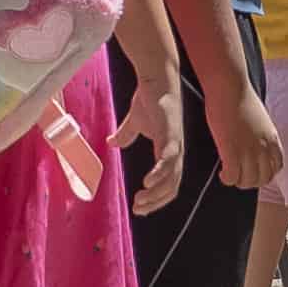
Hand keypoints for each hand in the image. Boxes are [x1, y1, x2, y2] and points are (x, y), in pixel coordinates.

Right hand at [115, 52, 184, 213]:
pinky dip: (160, 173)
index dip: (156, 198)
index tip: (140, 207)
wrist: (157, 78)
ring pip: (171, 178)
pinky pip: (168, 159)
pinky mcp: (171, 135)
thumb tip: (112, 143)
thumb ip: (125, 135)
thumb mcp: (134, 122)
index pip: (168, 183)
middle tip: (139, 209)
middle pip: (171, 187)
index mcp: (168, 152)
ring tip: (141, 200)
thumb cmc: (149, 98)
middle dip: (155, 201)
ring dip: (156, 193)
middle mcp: (175, 152)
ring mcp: (175, 144)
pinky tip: (148, 182)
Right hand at [212, 87, 284, 192]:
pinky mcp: (231, 151)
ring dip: (238, 181)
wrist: (230, 88)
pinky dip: (227, 179)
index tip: (254, 172)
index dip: (265, 174)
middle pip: (262, 179)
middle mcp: (264, 148)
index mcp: (272, 139)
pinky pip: (232, 177)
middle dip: (250, 181)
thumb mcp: (260, 120)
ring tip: (229, 174)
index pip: (277, 168)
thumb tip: (254, 146)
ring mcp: (248, 151)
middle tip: (239, 175)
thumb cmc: (241, 98)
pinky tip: (222, 172)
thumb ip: (261, 136)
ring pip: (247, 181)